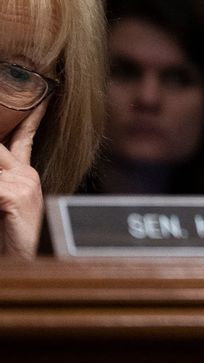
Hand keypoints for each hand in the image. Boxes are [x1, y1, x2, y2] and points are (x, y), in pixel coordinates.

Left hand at [0, 102, 46, 258]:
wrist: (30, 264)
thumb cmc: (12, 241)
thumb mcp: (5, 206)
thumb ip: (3, 187)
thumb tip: (3, 178)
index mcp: (26, 178)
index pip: (24, 138)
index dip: (31, 117)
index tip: (41, 98)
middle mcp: (27, 176)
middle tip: (2, 132)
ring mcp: (23, 184)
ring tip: (1, 193)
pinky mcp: (14, 196)